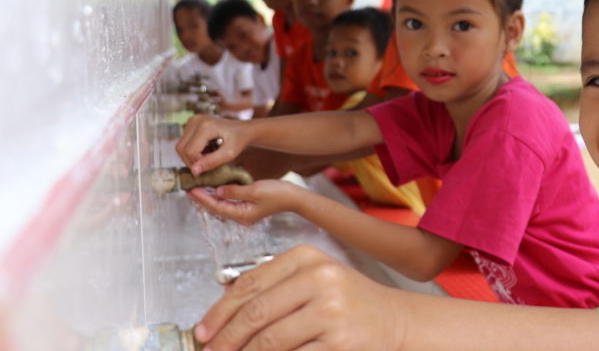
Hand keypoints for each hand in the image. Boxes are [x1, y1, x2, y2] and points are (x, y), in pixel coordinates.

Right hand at [176, 115, 250, 174]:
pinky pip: (184, 142)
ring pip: (181, 146)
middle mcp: (196, 120)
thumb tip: (194, 171)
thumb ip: (212, 162)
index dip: (197, 163)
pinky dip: (192, 150)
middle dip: (192, 161)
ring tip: (208, 157)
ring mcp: (192, 120)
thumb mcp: (229, 153)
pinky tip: (205, 151)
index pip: (190, 151)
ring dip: (191, 156)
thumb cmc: (239, 141)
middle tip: (206, 165)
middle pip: (182, 148)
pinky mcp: (191, 123)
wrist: (243, 129)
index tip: (210, 167)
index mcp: (205, 126)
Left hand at [187, 179, 303, 225]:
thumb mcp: (255, 190)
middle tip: (189, 188)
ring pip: (221, 206)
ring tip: (197, 188)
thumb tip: (218, 190)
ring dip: (209, 197)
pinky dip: (219, 196)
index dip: (203, 198)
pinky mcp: (247, 208)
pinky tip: (214, 189)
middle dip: (202, 199)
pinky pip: (228, 203)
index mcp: (242, 215)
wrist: (293, 197)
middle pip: (216, 208)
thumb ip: (235, 191)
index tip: (191, 190)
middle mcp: (241, 217)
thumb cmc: (277, 194)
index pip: (216, 207)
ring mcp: (244, 213)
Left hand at [194, 245, 404, 350]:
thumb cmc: (349, 301)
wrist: (395, 319)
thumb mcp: (314, 279)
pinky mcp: (339, 341)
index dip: (219, 312)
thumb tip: (222, 315)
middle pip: (255, 313)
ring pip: (269, 341)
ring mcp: (331, 311)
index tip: (203, 332)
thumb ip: (274, 286)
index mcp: (307, 258)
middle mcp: (319, 278)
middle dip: (227, 339)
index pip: (249, 284)